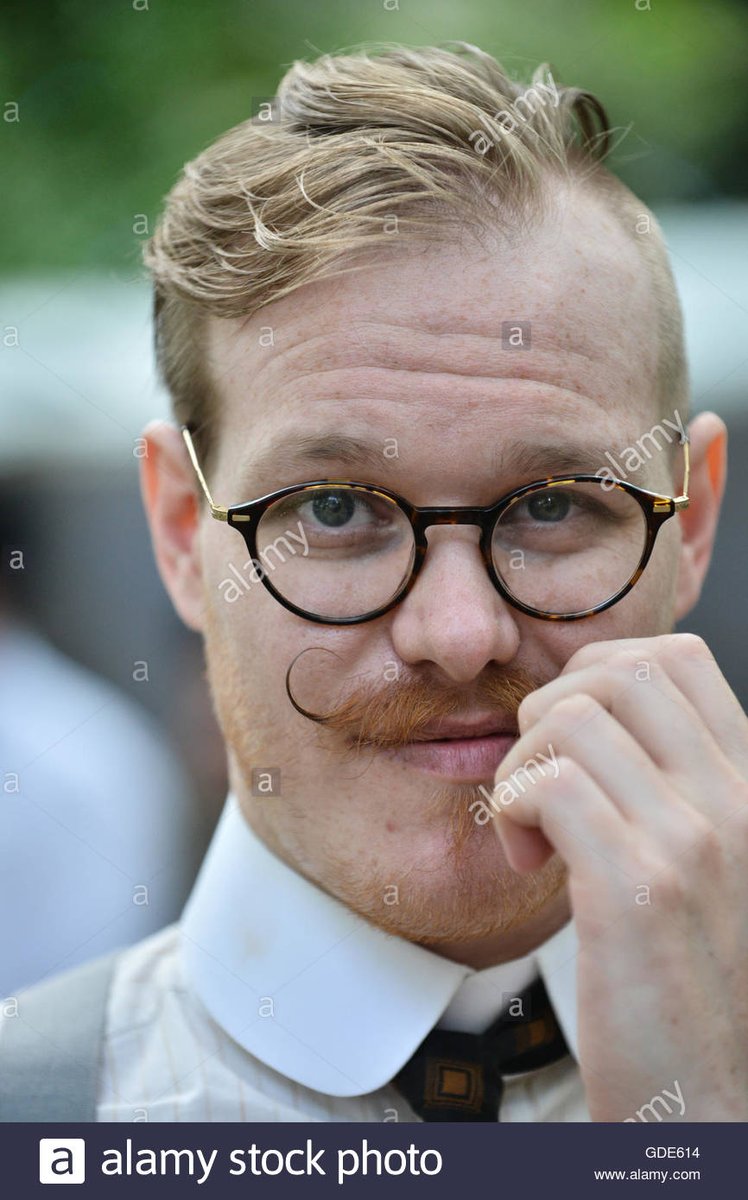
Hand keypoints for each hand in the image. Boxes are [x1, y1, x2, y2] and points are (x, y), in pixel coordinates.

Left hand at [491, 633, 747, 1121]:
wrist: (709, 1099)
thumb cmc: (691, 980)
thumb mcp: (708, 863)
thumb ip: (674, 786)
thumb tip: (596, 714)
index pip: (677, 658)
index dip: (598, 674)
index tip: (569, 740)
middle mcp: (735, 802)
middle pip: (619, 670)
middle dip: (551, 709)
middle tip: (541, 780)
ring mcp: (693, 842)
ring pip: (571, 718)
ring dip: (522, 764)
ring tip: (532, 830)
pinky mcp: (639, 890)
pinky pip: (549, 785)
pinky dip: (513, 808)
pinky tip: (527, 860)